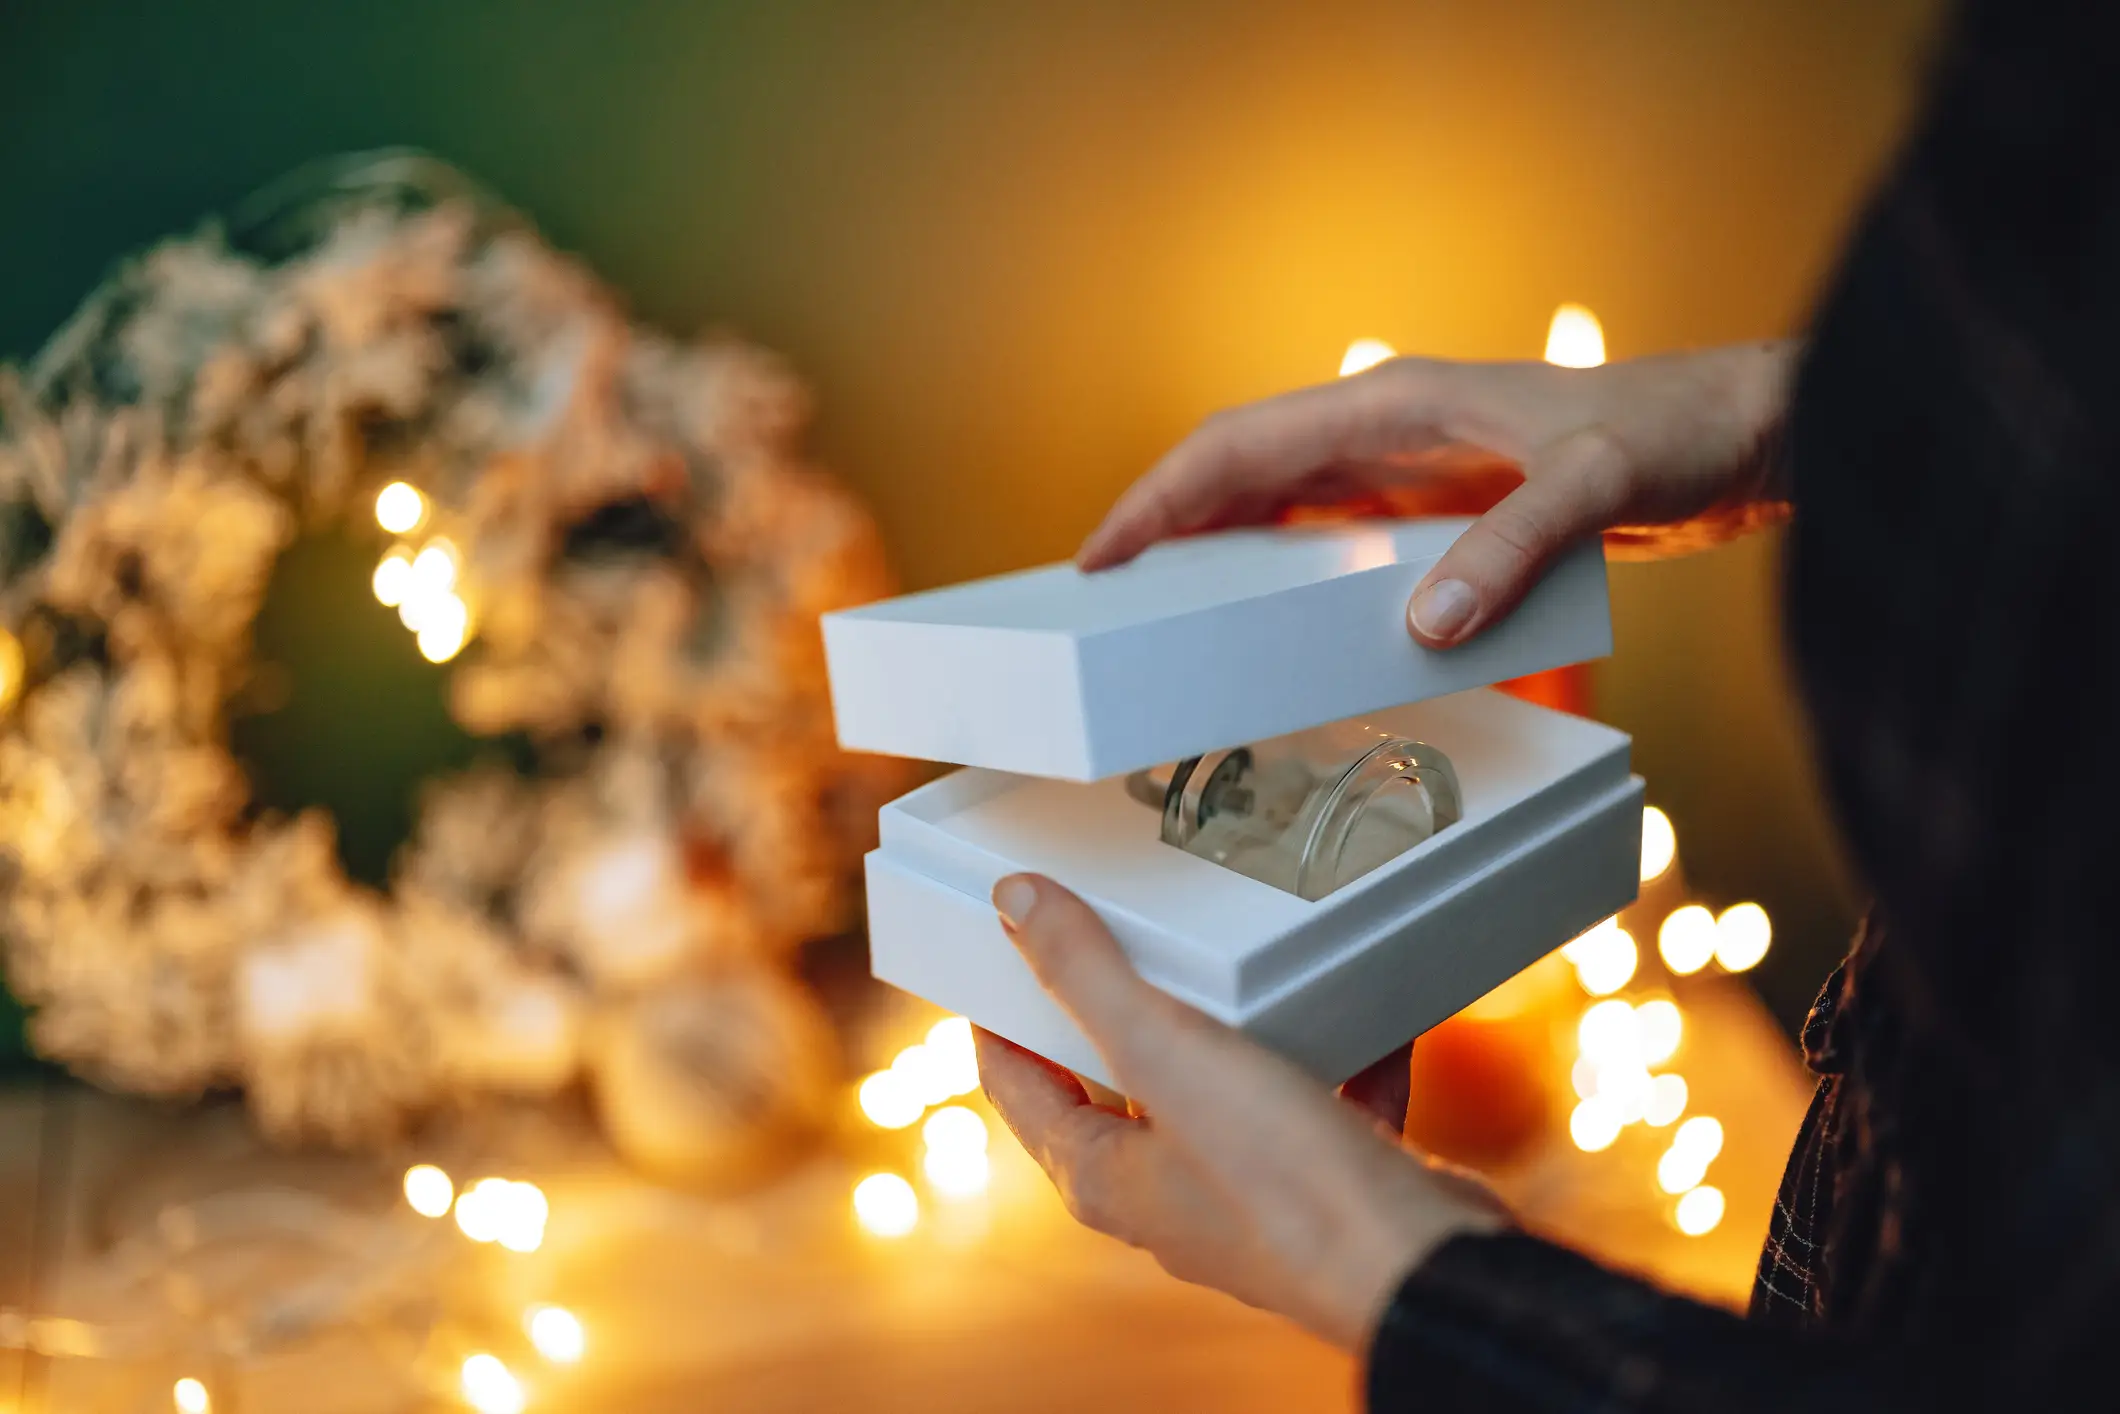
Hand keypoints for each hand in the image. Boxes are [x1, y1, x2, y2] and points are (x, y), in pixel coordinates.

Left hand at [976, 873, 1507, 1350]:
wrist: (1421, 1263)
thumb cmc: (1282, 1179)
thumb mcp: (1165, 1051)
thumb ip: (1087, 973)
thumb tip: (1013, 902)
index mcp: (1104, 1177)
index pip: (1019, 1089)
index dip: (999, 1020)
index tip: (999, 958)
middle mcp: (1166, 1198)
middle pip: (1116, 1090)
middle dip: (1118, 1016)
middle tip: (1118, 942)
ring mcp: (1248, 1197)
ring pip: (1222, 1095)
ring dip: (1232, 1034)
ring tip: (1241, 967)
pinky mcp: (1326, 1188)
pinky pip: (1318, 1105)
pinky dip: (1333, 1058)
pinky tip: (1359, 1013)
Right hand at [1077, 342, 1796, 647]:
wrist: (1737, 435)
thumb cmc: (1669, 433)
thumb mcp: (1593, 485)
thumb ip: (1511, 547)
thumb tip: (1425, 624)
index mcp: (1392, 404)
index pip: (1238, 444)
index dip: (1159, 499)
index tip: (1101, 557)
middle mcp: (1384, 430)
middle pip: (1236, 475)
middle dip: (1162, 531)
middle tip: (1104, 605)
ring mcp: (1407, 469)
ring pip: (1275, 508)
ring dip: (1214, 555)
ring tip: (1160, 620)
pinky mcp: (1438, 508)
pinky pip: (1330, 541)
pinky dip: (1282, 576)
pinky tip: (1269, 624)